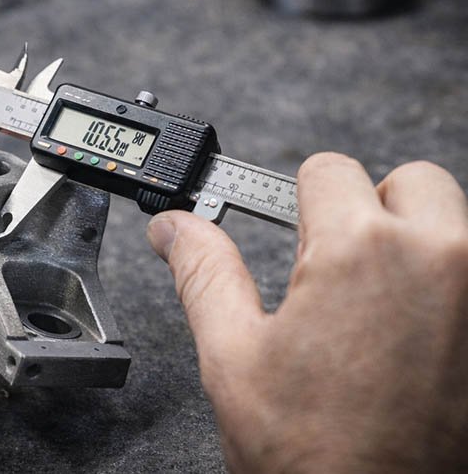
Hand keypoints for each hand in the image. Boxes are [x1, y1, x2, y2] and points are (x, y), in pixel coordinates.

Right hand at [147, 152, 467, 472]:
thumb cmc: (316, 454)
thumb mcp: (234, 357)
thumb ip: (203, 271)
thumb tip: (174, 227)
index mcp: (358, 249)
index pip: (327, 169)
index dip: (301, 206)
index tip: (300, 241)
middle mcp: (439, 256)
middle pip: (406, 182)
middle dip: (371, 216)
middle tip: (343, 278)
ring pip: (452, 224)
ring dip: (418, 248)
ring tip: (381, 313)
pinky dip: (449, 289)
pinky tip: (419, 339)